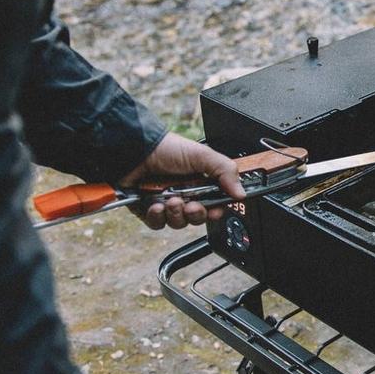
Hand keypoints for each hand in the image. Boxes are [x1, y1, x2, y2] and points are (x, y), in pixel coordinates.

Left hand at [121, 132, 244, 229]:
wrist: (133, 152)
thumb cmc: (166, 149)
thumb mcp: (202, 155)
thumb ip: (226, 171)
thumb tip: (240, 192)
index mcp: (202, 182)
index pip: (216, 204)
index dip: (216, 210)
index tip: (215, 210)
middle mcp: (186, 194)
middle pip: (198, 217)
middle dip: (196, 214)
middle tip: (191, 205)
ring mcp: (167, 203)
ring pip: (179, 223)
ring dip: (176, 214)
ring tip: (170, 201)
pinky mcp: (149, 211)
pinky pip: (158, 224)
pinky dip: (158, 217)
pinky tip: (156, 205)